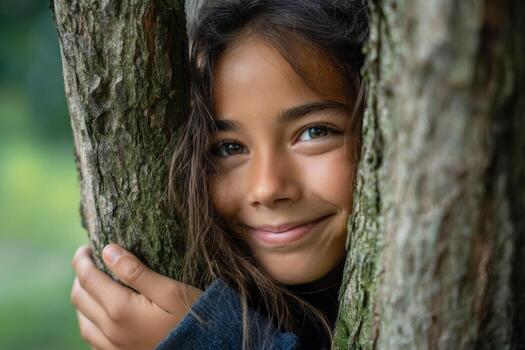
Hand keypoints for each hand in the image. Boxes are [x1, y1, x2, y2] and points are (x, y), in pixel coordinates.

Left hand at [70, 244, 202, 349]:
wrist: (205, 349)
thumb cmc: (191, 317)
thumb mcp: (170, 289)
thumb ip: (136, 271)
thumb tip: (108, 250)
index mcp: (121, 309)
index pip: (88, 279)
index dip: (82, 260)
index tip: (87, 247)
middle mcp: (111, 330)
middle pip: (80, 299)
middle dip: (80, 276)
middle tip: (90, 261)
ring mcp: (113, 347)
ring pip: (82, 321)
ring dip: (82, 300)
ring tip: (92, 285)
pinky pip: (93, 339)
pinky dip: (90, 321)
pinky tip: (102, 314)